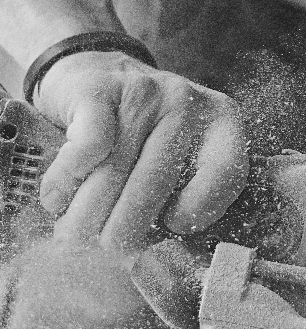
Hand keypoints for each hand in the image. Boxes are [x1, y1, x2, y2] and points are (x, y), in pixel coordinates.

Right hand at [35, 51, 248, 249]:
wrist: (96, 71)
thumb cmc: (143, 135)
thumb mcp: (177, 157)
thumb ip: (179, 194)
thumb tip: (156, 257)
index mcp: (222, 125)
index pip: (226, 174)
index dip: (200, 210)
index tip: (171, 229)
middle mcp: (187, 105)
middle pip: (160, 178)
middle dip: (127, 225)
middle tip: (107, 252)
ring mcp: (143, 92)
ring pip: (117, 167)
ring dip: (89, 211)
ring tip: (73, 238)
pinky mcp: (98, 89)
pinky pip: (87, 145)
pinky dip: (69, 178)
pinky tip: (56, 199)